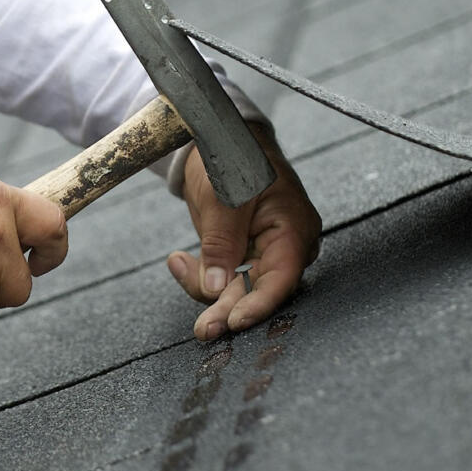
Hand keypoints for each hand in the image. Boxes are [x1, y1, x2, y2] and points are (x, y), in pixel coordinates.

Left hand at [167, 125, 320, 340]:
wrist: (216, 140)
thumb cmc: (233, 157)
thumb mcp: (225, 196)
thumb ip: (222, 242)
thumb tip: (216, 287)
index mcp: (293, 230)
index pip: (281, 278)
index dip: (259, 304)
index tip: (235, 322)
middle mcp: (284, 247)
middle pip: (257, 290)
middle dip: (227, 309)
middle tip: (203, 330)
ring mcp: (262, 252)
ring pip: (235, 288)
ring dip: (206, 290)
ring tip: (178, 263)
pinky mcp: (241, 254)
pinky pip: (221, 277)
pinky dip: (199, 274)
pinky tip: (177, 259)